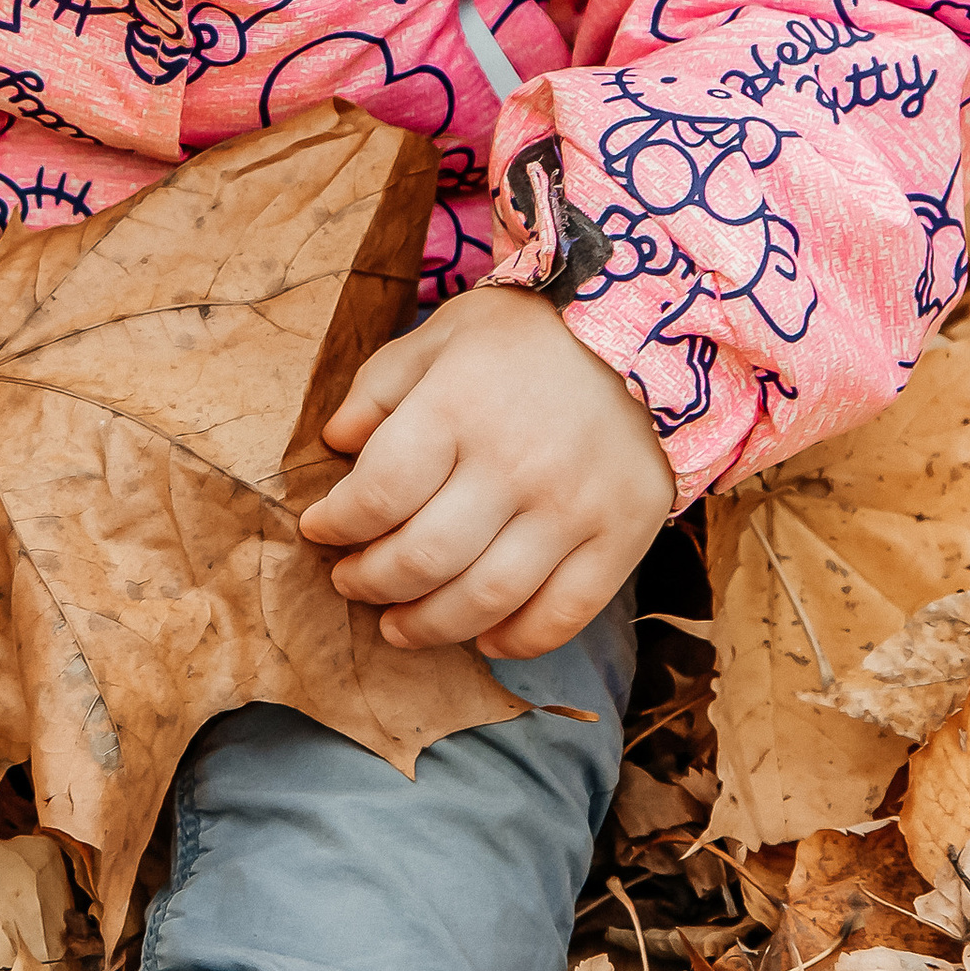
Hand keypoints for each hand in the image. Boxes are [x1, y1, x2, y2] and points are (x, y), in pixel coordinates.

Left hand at [298, 280, 673, 660]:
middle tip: (349, 581)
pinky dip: (516, 641)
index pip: (378, 494)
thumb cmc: (531, 332)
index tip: (320, 528)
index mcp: (459, 407)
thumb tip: (336, 442)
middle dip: (370, 582)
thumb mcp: (444, 331)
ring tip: (397, 625)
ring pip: (484, 600)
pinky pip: (562, 616)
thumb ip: (381, 386)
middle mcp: (514, 465)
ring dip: (427, 627)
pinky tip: (484, 637)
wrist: (649, 329)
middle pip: (422, 558)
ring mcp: (572, 509)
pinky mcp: (619, 538)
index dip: (337, 524)